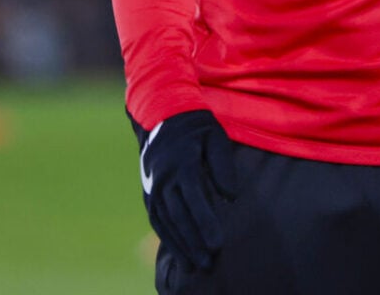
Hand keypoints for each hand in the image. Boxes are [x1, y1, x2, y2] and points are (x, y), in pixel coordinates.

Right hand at [133, 109, 239, 271]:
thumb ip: (223, 166)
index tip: (219, 242)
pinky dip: (168, 238)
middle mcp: (164, 177)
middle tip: (209, 262)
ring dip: (181, 245)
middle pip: (179, 215)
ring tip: (195, 265)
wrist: (162, 113)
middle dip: (194, 241)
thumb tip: (231, 196)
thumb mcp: (215, 137)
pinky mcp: (148, 193)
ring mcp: (153, 186)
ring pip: (166, 221)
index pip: (195, 198)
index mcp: (182, 162)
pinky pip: (157, 220)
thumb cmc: (197, 126)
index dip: (206, 222)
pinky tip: (179, 252)